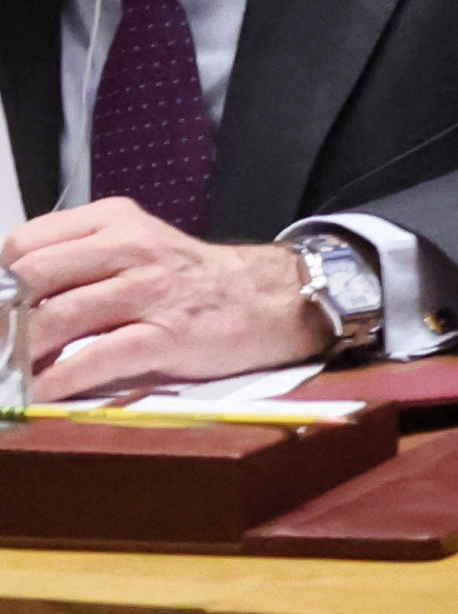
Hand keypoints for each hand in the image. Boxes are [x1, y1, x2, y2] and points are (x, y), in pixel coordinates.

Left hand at [5, 202, 327, 398]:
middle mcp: (130, 247)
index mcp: (114, 220)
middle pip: (33, 276)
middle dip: (0, 317)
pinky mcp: (169, 335)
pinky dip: (59, 380)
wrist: (273, 298)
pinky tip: (41, 393)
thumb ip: (81, 260)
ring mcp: (151, 291)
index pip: (26, 242)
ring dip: (20, 352)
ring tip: (9, 371)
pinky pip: (97, 357)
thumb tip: (12, 300)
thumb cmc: (193, 280)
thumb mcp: (136, 248)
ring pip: (58, 317)